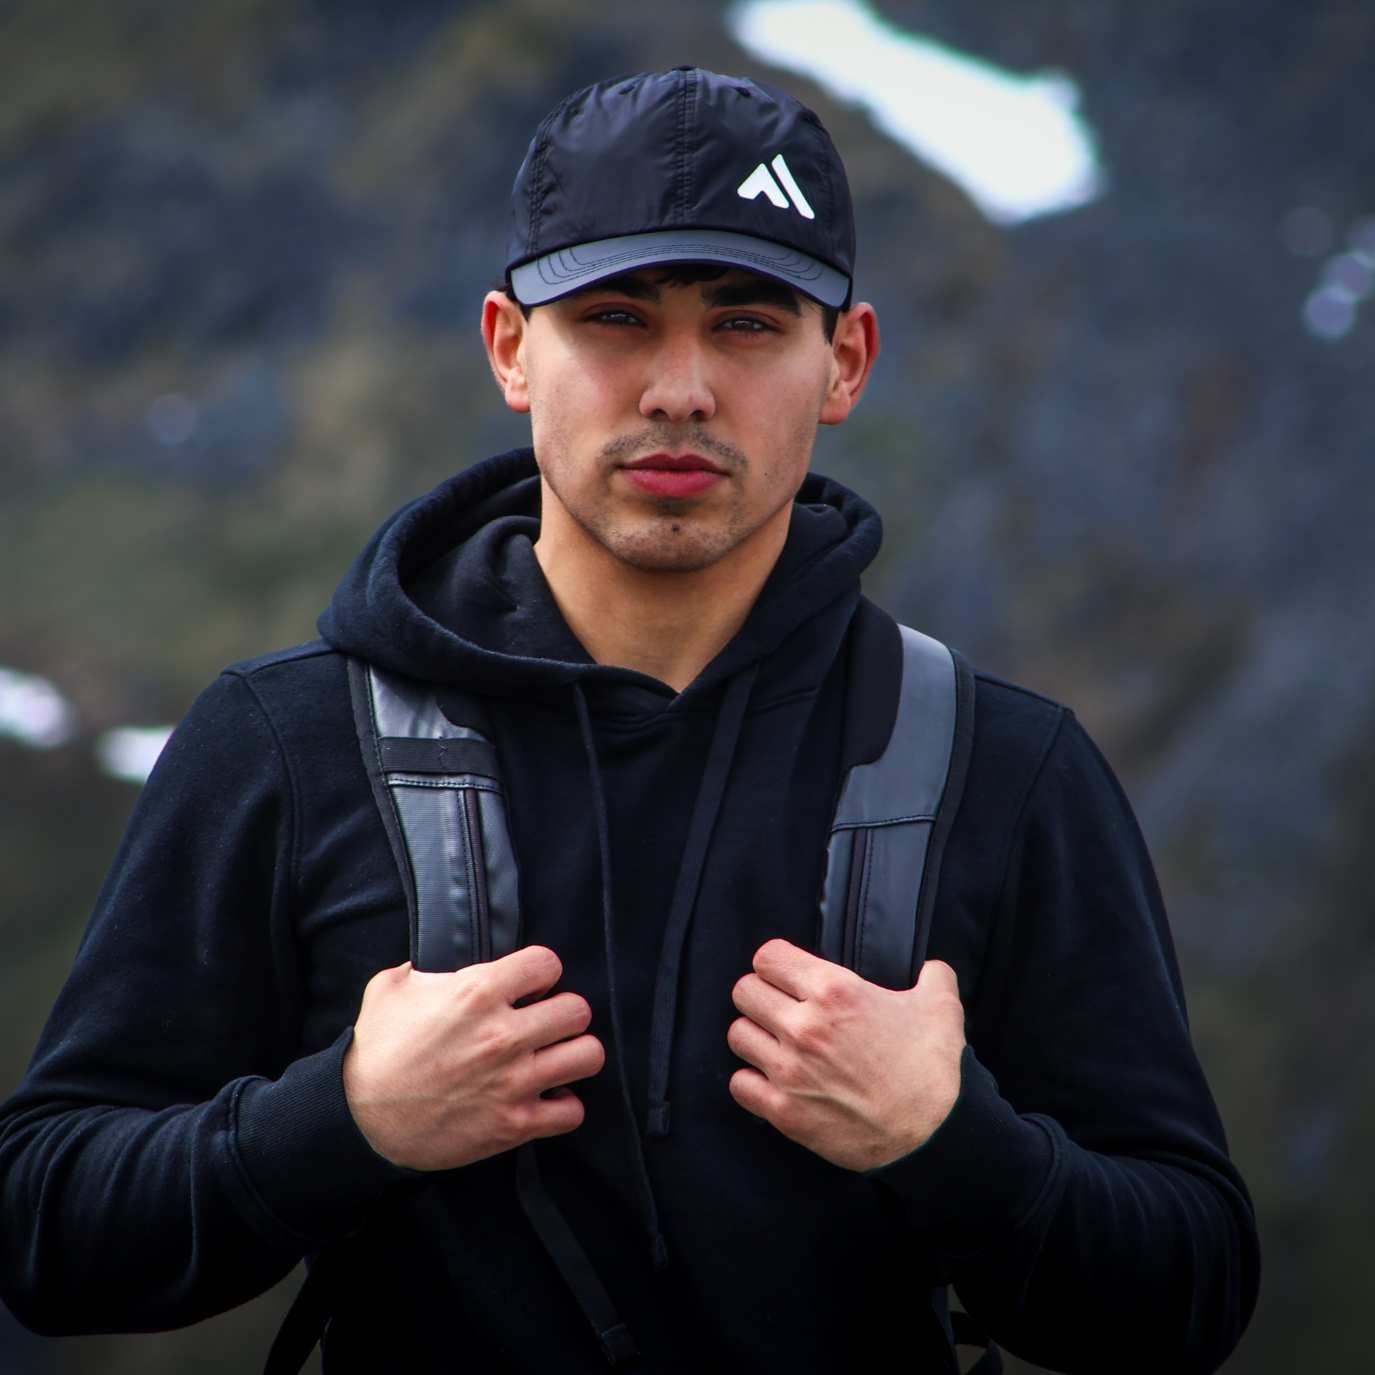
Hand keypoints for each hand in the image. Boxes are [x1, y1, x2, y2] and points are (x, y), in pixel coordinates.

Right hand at [343, 946, 604, 1170]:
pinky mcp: (513, 1125)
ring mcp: (513, 1082)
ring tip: (554, 1056)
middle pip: (578, 1010)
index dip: (541, 973)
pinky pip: (572, 1112)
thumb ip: (424, 966)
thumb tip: (439, 961)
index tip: (530, 987)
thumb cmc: (374, 1050)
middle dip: (563, 1013)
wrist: (358, 1117)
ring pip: (588, 1056)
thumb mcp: (390, 988)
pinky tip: (545, 1098)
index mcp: (478, 992)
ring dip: (574, 1054)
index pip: (548, 963)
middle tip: (544, 1023)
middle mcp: (504, 1035)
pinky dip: (563, 1106)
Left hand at [727, 939, 964, 1170]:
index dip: (776, 963)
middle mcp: (803, 1026)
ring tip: (775, 1042)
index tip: (787, 974)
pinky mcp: (783, 1110)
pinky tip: (771, 1079)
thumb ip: (932, 974)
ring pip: (738, 1034)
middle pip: (744, 991)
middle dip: (761, 995)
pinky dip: (752, 1080)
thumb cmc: (932, 1068)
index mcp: (834, 991)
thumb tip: (931, 968)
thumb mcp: (941, 1006)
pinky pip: (739, 1084)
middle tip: (780, 1007)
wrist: (933, 1135)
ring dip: (755, 1036)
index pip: (767, 957)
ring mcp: (789, 1070)